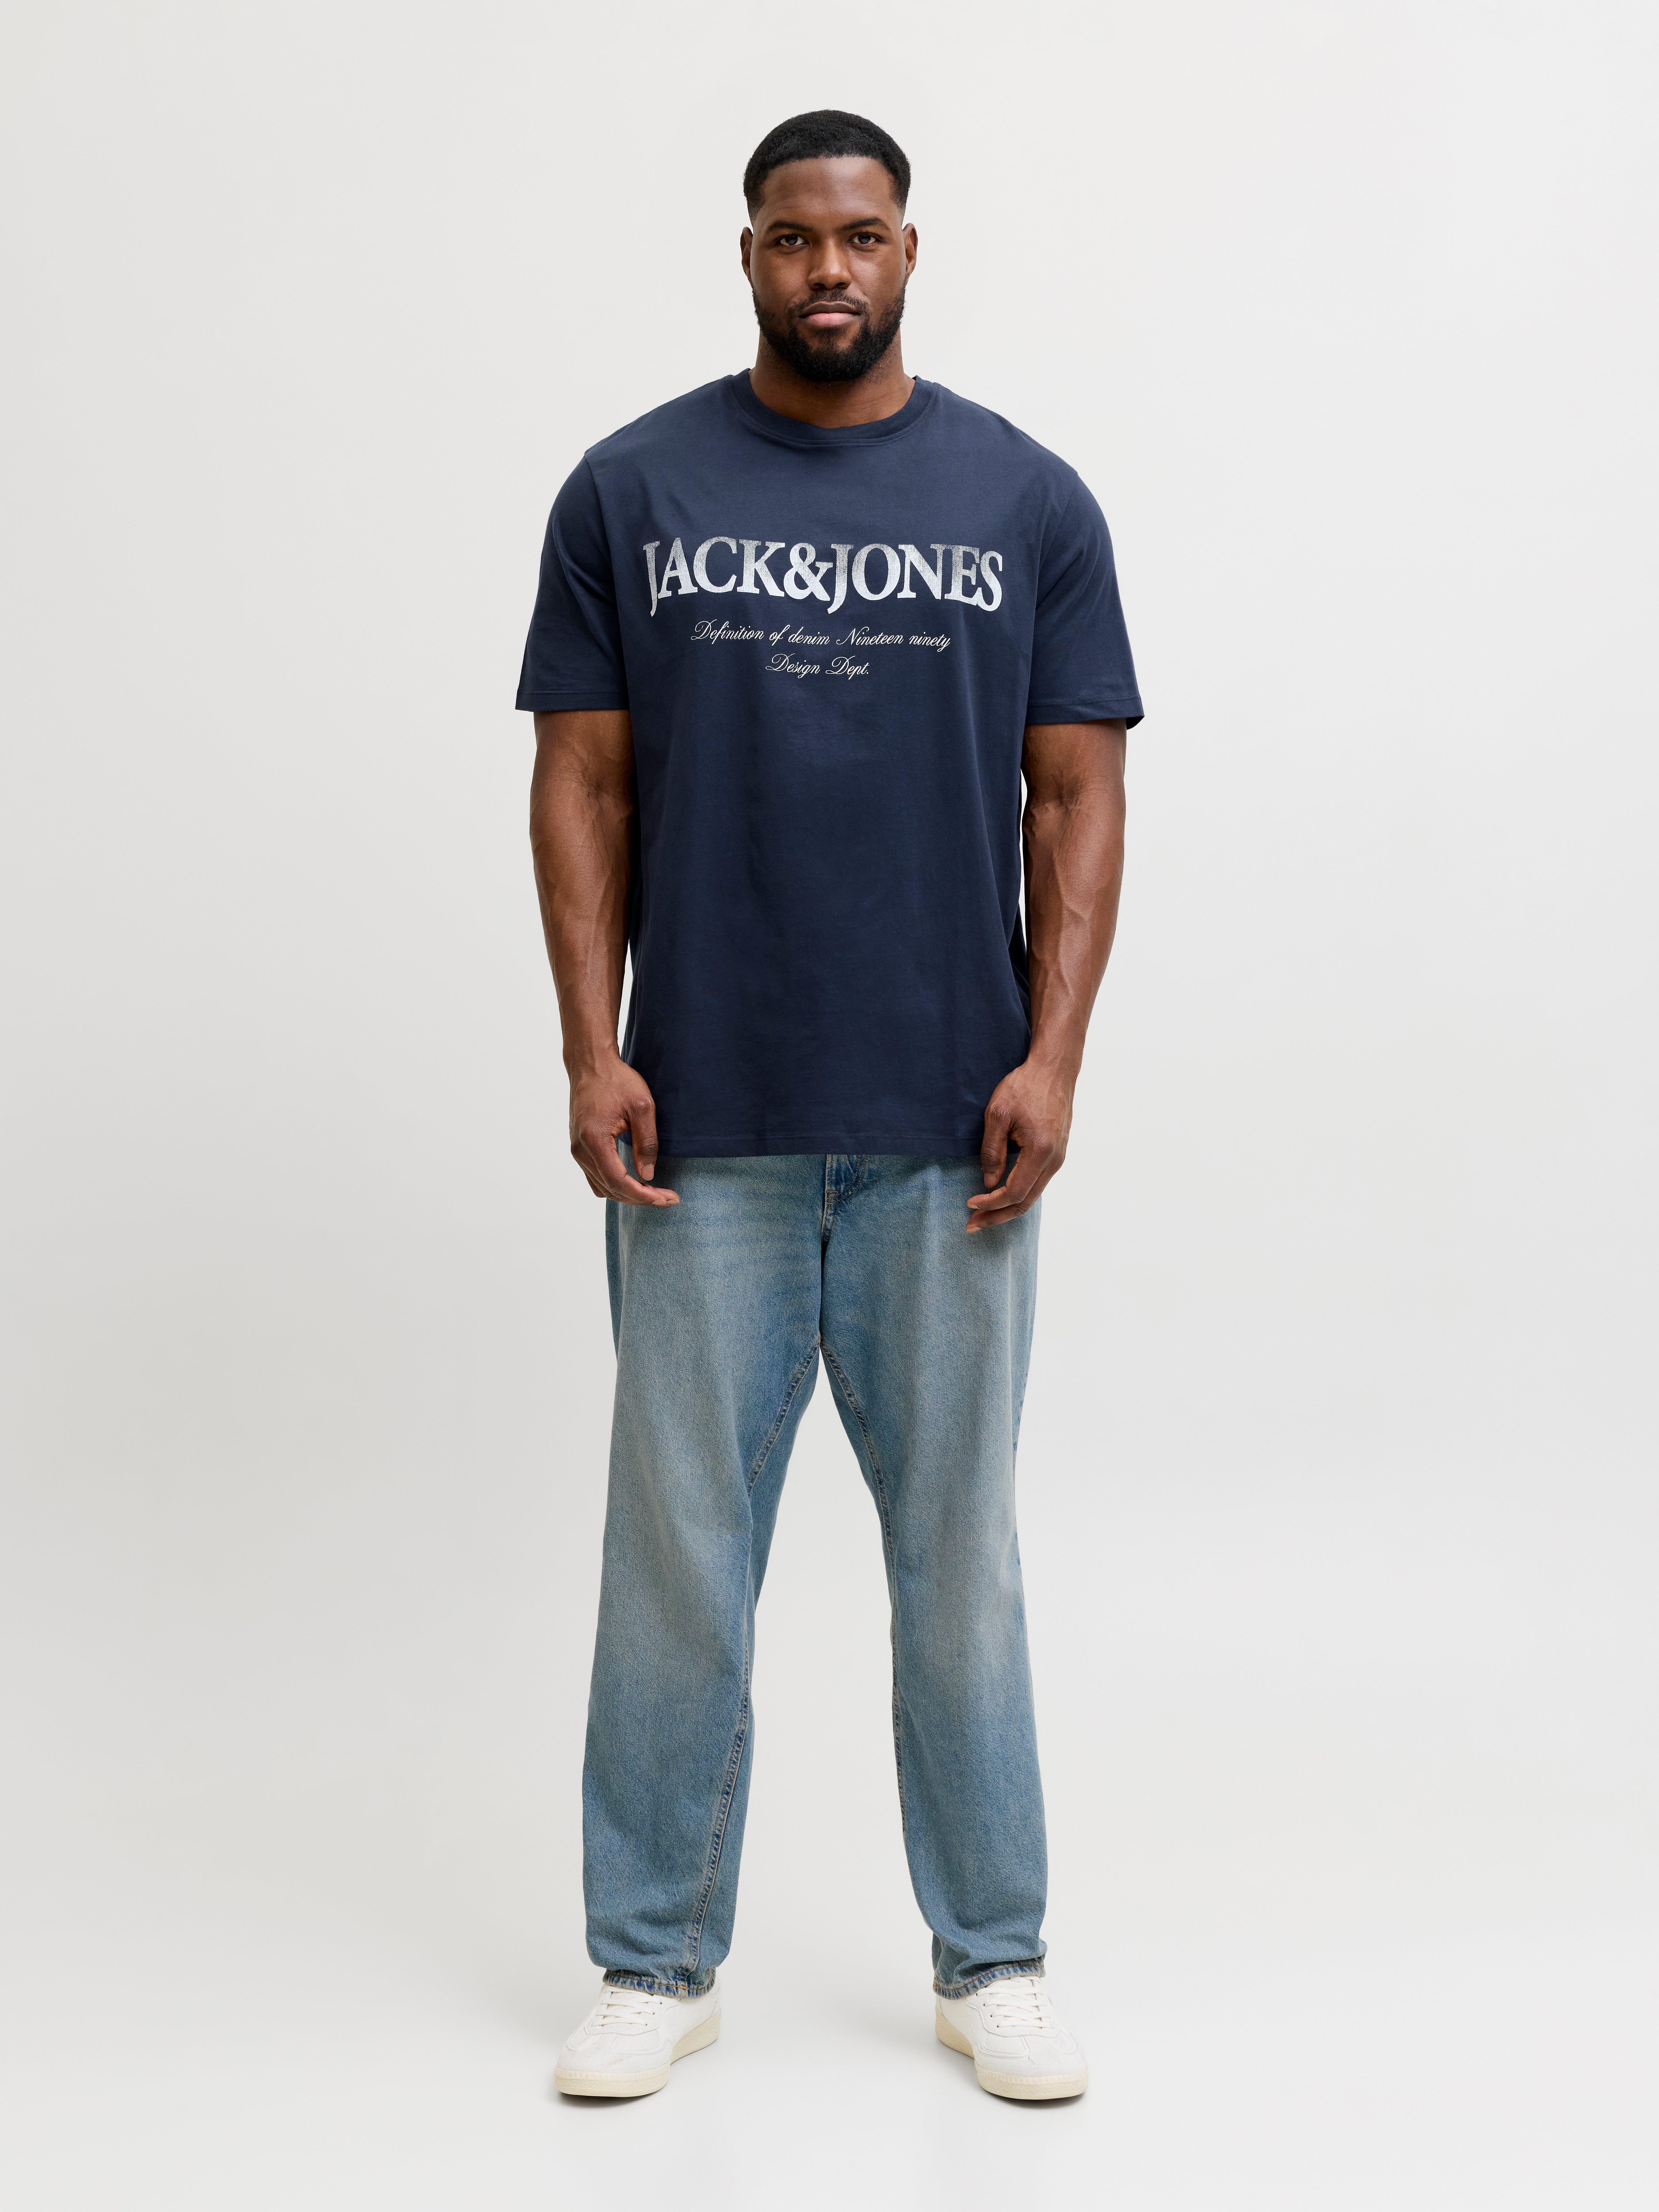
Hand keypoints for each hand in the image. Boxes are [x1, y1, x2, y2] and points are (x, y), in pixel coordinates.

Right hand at [568, 1056, 678, 1205]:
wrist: (590, 1064)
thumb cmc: (617, 1080)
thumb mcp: (642, 1107)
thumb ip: (647, 1142)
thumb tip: (648, 1175)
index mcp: (594, 1139)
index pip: (619, 1181)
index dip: (644, 1195)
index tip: (667, 1198)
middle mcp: (580, 1149)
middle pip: (610, 1189)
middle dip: (640, 1198)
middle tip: (668, 1198)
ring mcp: (576, 1149)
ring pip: (601, 1187)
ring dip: (627, 1194)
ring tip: (654, 1192)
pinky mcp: (578, 1146)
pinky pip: (595, 1176)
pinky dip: (615, 1184)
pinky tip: (634, 1181)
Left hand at [966, 1058, 1073, 1231]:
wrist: (1053, 1069)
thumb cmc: (1024, 1087)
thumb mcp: (998, 1114)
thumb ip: (992, 1151)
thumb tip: (989, 1183)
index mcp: (1041, 1151)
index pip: (1015, 1191)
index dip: (991, 1202)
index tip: (969, 1203)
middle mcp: (1055, 1160)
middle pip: (1026, 1202)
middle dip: (998, 1216)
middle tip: (972, 1224)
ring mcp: (1059, 1158)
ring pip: (1033, 1195)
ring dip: (1008, 1207)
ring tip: (983, 1214)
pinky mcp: (1058, 1153)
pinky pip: (1037, 1182)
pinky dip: (1019, 1194)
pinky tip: (1001, 1195)